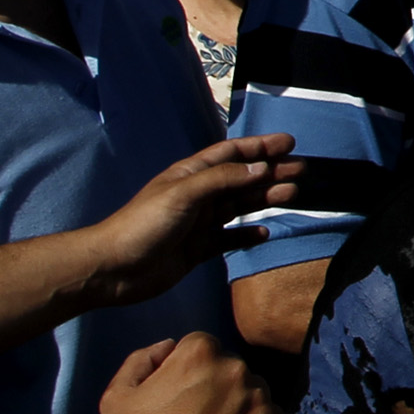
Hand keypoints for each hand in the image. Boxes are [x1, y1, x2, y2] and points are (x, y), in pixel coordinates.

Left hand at [82, 137, 300, 305]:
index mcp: (191, 175)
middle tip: (301, 170)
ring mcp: (199, 223)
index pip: (231, 154)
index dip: (259, 146)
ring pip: (240, 206)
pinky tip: (265, 232)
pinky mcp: (198, 249)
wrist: (112, 270)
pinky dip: (248, 234)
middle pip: (242, 179)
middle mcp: (198, 196)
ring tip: (293, 194)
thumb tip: (262, 169)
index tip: (289, 143)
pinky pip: (230, 238)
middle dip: (271, 172)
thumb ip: (224, 179)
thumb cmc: (142, 225)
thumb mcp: (184, 194)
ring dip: (265, 198)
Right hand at [97, 333, 283, 413]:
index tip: (179, 395)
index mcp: (200, 353)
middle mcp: (236, 367)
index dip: (186, 370)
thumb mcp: (118, 395)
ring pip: (250, 390)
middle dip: (214, 384)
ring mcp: (258, 396)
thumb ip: (141, 360)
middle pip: (228, 367)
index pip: (200, 346)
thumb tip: (169, 346)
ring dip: (236, 403)